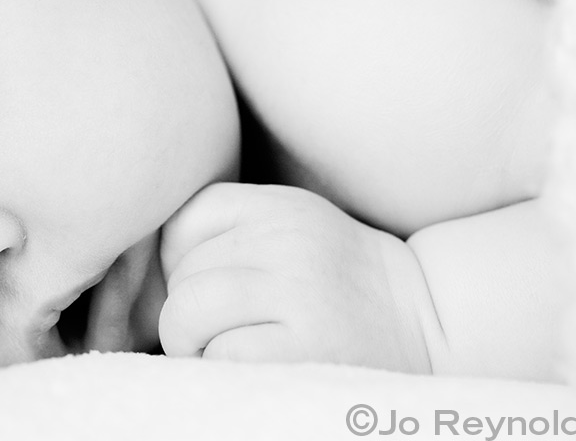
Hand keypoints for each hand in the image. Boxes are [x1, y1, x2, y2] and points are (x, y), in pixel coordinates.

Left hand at [158, 183, 429, 371]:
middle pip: (183, 275)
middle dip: (186, 314)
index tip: (205, 291)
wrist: (431, 320)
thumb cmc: (341, 284)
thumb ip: (229, 236)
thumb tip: (143, 279)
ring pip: (188, 313)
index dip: (178, 266)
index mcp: (280, 206)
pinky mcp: (306, 345)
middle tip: (220, 333)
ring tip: (229, 352)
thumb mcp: (292, 231)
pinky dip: (220, 370)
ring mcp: (299, 290)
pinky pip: (219, 356)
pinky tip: (252, 369)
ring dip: (193, 345)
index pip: (184, 222)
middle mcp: (289, 239)